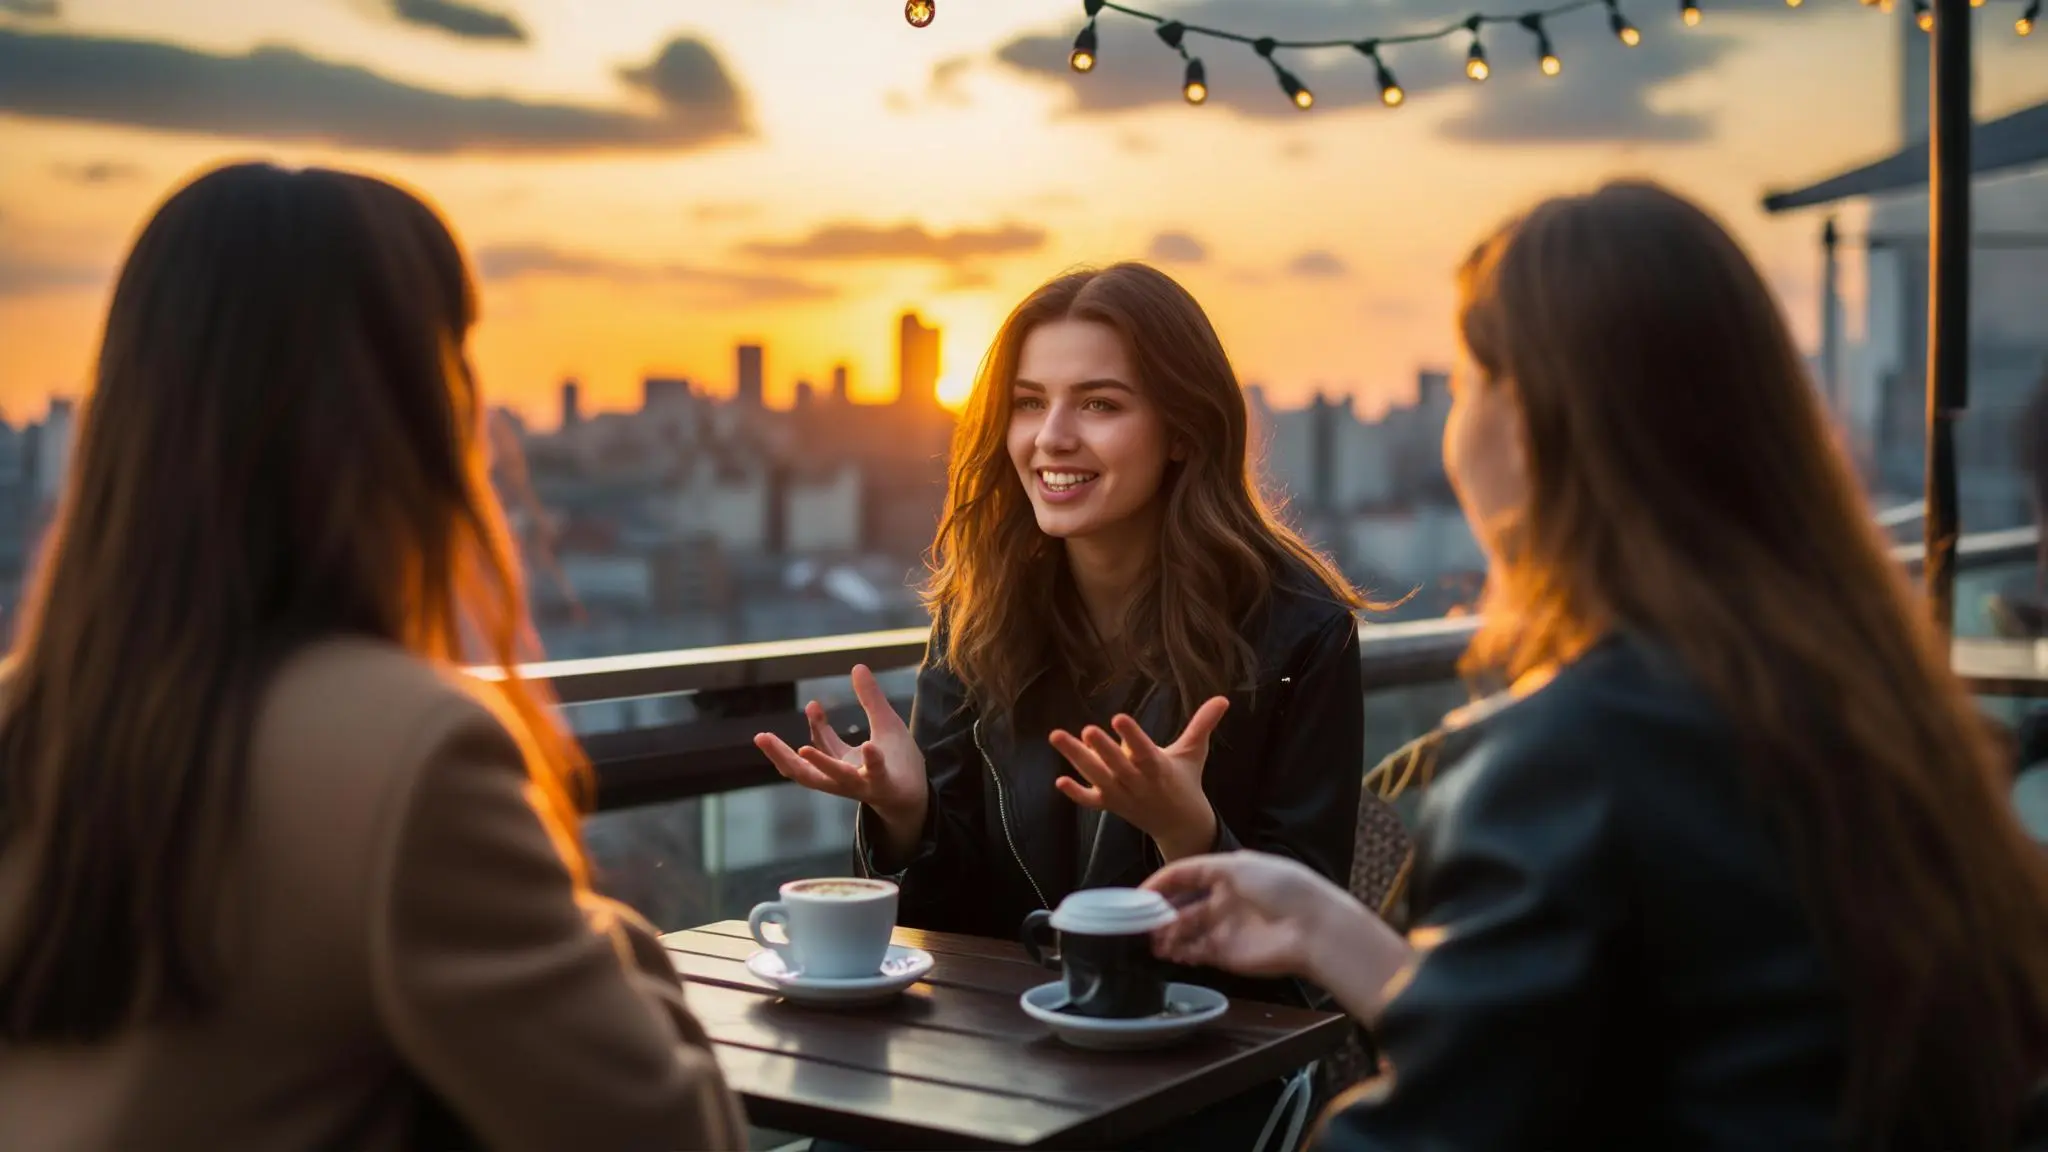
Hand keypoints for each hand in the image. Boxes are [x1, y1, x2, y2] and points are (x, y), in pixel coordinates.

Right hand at [754, 664, 926, 828]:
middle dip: (780, 756)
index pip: (818, 746)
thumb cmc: (899, 763)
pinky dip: (870, 761)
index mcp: (840, 764)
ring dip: (818, 763)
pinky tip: (869, 746)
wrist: (920, 797)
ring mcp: (861, 785)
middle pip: (804, 772)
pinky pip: (874, 775)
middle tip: (760, 737)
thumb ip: (870, 700)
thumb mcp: (885, 724)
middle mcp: (842, 778)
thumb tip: (857, 666)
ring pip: (832, 779)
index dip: (815, 725)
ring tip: (803, 748)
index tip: (813, 704)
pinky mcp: (884, 786)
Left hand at [1049, 696, 1227, 859]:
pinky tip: (1059, 780)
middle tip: (1087, 729)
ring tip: (1056, 736)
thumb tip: (1223, 699)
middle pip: (1117, 766)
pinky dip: (1076, 793)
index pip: (1144, 751)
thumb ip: (1203, 724)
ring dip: (1077, 759)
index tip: (1119, 717)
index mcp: (1159, 769)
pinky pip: (1091, 801)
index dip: (1132, 736)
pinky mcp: (1110, 804)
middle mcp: (1138, 783)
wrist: (1180, 824)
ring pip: (1097, 777)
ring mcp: (1122, 795)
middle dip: (1103, 749)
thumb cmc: (1186, 781)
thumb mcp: (1194, 753)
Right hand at [1142, 851, 1350, 978]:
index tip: (1139, 895)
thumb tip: (1173, 877)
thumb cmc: (1281, 888)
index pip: (1186, 875)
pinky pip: (1196, 952)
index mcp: (1227, 873)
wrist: (1312, 929)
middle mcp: (1224, 900)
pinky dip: (1180, 952)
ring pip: (1186, 930)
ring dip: (1166, 934)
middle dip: (1160, 912)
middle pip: (1182, 905)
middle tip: (1139, 922)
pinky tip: (1167, 952)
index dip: (1162, 883)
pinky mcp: (1228, 955)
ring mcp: (1225, 928)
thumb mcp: (1240, 865)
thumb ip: (1202, 870)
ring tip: (1150, 940)